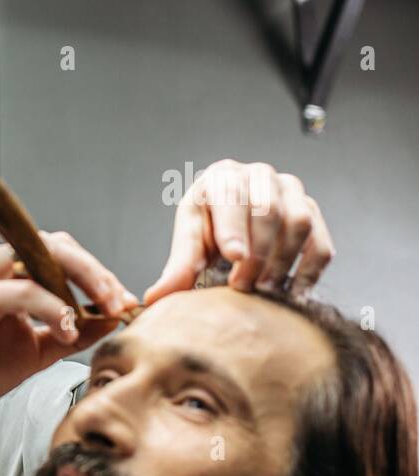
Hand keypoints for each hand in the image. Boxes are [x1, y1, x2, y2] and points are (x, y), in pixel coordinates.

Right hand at [0, 233, 134, 453]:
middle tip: (121, 301)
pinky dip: (54, 308)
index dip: (97, 274)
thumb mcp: (34, 351)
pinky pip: (26, 291)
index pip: (60, 254)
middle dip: (97, 272)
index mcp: (4, 271)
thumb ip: (70, 332)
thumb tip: (110, 318)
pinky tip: (66, 328)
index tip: (123, 302)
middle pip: (57, 246)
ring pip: (44, 256)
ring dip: (83, 281)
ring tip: (104, 310)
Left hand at [144, 160, 334, 304]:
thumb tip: (155, 299)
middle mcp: (260, 176)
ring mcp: (291, 190)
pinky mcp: (312, 211)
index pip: (231, 195)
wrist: (234, 224)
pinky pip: (320, 240)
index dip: (233, 226)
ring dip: (283, 260)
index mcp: (223, 177)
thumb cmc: (208, 229)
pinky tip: (294, 292)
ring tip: (264, 290)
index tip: (234, 256)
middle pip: (268, 209)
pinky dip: (310, 269)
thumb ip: (178, 268)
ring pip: (299, 222)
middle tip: (243, 286)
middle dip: (257, 252)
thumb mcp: (189, 243)